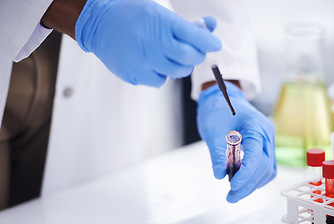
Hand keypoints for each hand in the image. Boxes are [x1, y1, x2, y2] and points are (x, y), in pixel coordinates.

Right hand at [75, 0, 220, 86]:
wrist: (99, 24)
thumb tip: (211, 27)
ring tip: (168, 55)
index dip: (209, 42)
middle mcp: (152, 42)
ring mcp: (142, 60)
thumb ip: (186, 24)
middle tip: (193, 52)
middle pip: (188, 58)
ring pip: (175, 72)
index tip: (215, 44)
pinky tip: (152, 62)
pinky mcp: (133, 74)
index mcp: (161, 23)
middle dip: (196, 56)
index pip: (195, 36)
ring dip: (179, 66)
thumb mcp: (160, 13)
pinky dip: (161, 73)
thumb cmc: (133, 16)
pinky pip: (159, 80)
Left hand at [197, 82, 276, 202]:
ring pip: (267, 169)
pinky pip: (265, 167)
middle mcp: (266, 134)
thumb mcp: (213, 131)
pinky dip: (255, 178)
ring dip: (252, 184)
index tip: (232, 185)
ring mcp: (267, 140)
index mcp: (256, 126)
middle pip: (263, 166)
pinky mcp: (263, 146)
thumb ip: (217, 153)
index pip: (256, 155)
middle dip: (248, 184)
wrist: (221, 99)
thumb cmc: (217, 110)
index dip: (246, 173)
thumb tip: (219, 175)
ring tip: (234, 193)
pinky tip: (242, 184)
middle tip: (230, 196)